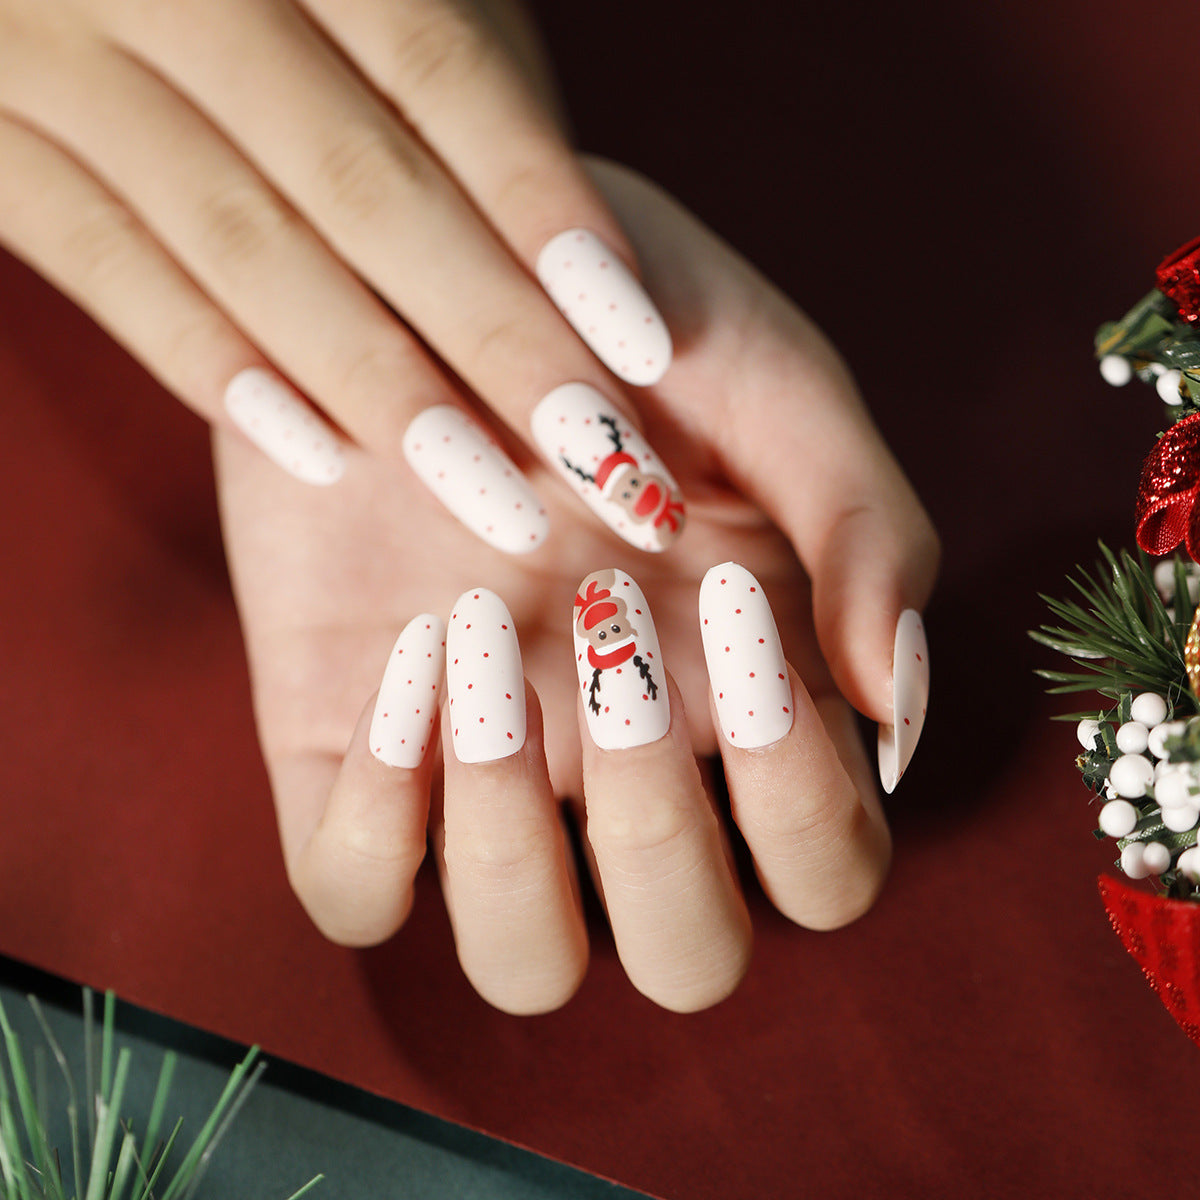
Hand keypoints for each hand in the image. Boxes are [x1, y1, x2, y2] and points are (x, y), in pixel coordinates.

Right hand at [0, 0, 678, 551]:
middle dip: (493, 336)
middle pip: (362, 182)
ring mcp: (46, 44)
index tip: (646, 347)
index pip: (444, 70)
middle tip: (603, 464)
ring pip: (241, 241)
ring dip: (379, 382)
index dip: (545, 212)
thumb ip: (455, 83)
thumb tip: (573, 258)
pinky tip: (322, 457)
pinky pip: (103, 267)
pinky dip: (216, 364)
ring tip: (495, 495)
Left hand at [215, 160, 938, 1013]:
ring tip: (490, 648)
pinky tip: (412, 656)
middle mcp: (624, 770)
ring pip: (520, 963)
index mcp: (750, 705)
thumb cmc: (628, 321)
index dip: (802, 800)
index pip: (825, 869)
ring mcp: (482, 774)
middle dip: (664, 840)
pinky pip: (350, 890)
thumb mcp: (775, 391)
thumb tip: (896, 702)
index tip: (735, 613)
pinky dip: (378, 822)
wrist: (442, 255)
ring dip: (516, 847)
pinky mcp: (341, 749)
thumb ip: (868, 534)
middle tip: (615, 644)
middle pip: (686, 958)